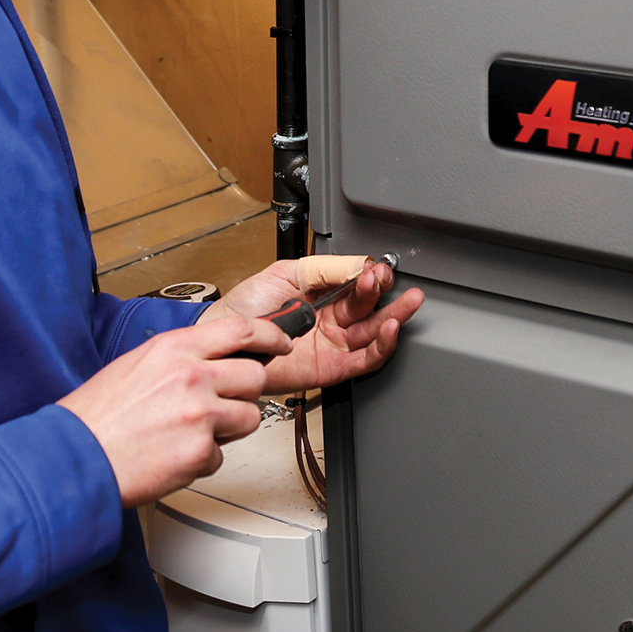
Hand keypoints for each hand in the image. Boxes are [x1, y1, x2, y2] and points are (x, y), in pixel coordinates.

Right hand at [56, 315, 290, 507]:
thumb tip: (210, 361)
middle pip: (255, 377)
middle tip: (222, 405)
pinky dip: (202, 460)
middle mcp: (191, 376)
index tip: (281, 342)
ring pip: (248, 418)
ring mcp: (200, 414)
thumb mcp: (136, 365)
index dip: (270, 336)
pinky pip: (222, 456)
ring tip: (189, 434)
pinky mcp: (201, 451)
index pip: (240, 330)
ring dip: (227, 430)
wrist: (76, 457)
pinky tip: (172, 455)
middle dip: (245, 394)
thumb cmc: (97, 416)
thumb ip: (179, 359)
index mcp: (174, 349)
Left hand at [205, 254, 422, 395]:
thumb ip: (325, 268)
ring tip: (405, 303)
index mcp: (322, 291)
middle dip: (384, 292)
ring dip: (393, 316)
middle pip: (371, 305)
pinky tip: (389, 330)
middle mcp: (332, 317)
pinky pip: (366, 359)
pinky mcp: (333, 368)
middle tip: (389, 283)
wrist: (226, 341)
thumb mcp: (286, 273)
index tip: (377, 270)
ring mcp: (334, 343)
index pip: (358, 282)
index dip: (372, 275)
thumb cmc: (245, 307)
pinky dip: (382, 346)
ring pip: (375, 331)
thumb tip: (360, 263)